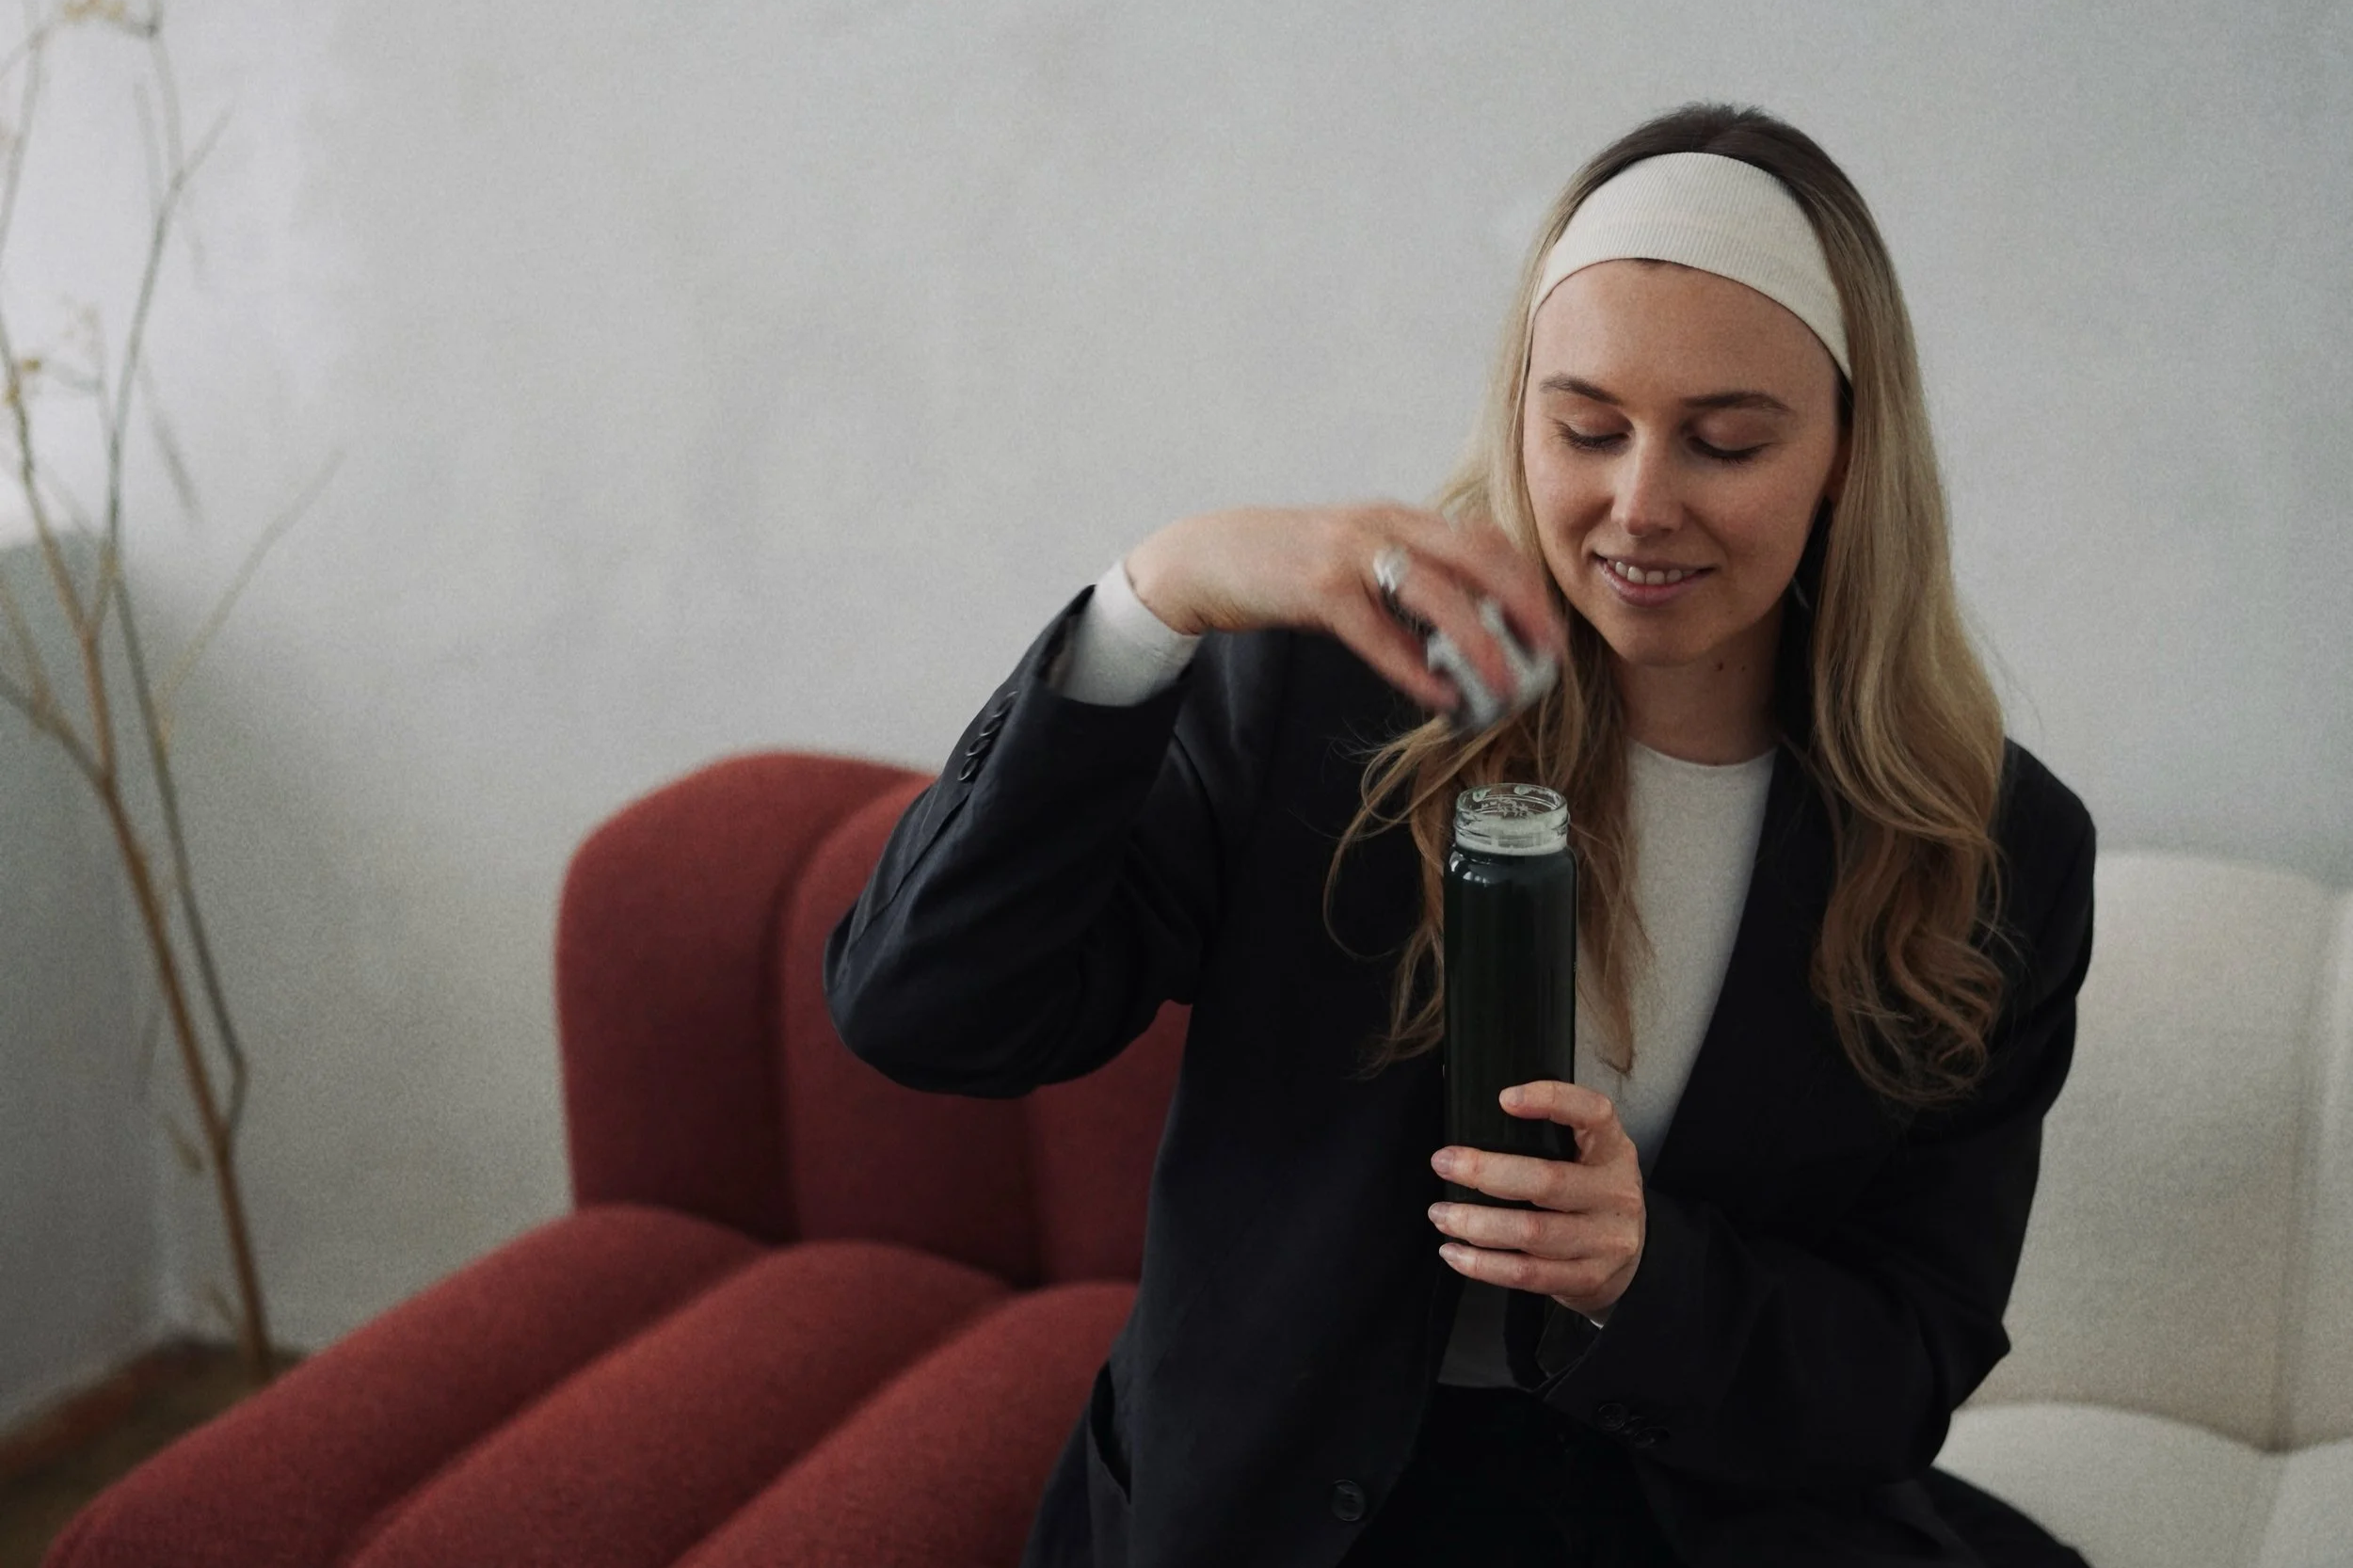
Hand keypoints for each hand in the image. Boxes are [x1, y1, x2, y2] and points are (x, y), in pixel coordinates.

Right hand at [1120, 503, 1567, 720]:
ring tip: (1504, 684)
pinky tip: (1439, 697)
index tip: (1551, 626)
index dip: (1526, 580)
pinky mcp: (1317, 589)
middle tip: (1550, 654)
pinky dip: (1415, 669)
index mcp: (1398, 516)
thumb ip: (1402, 580)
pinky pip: (1379, 633)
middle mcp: (1383, 525)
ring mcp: (1350, 554)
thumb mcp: (1354, 556)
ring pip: (1437, 593)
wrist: (1207, 557)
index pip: (1483, 537)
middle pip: (1477, 556)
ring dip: (1480, 643)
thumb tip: (1456, 629)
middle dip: (1524, 606)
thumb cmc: (1284, 564)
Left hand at [1428, 1081, 1645, 1322]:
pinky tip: (1455, 1253)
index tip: (1505, 1099)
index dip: (1552, 1100)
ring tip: (1441, 1214)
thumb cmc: (1593, 1194)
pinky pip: (1527, 1274)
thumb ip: (1548, 1135)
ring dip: (1475, 1224)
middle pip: (1547, 1181)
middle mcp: (1615, 1193)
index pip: (1593, 1114)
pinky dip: (1484, 1266)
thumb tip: (1473, 1111)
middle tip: (1443, 1164)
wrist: (1635, 1259)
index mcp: (1613, 1150)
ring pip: (1531, 1232)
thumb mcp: (1589, 1156)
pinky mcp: (1587, 1279)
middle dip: (1485, 1173)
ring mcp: (1605, 1240)